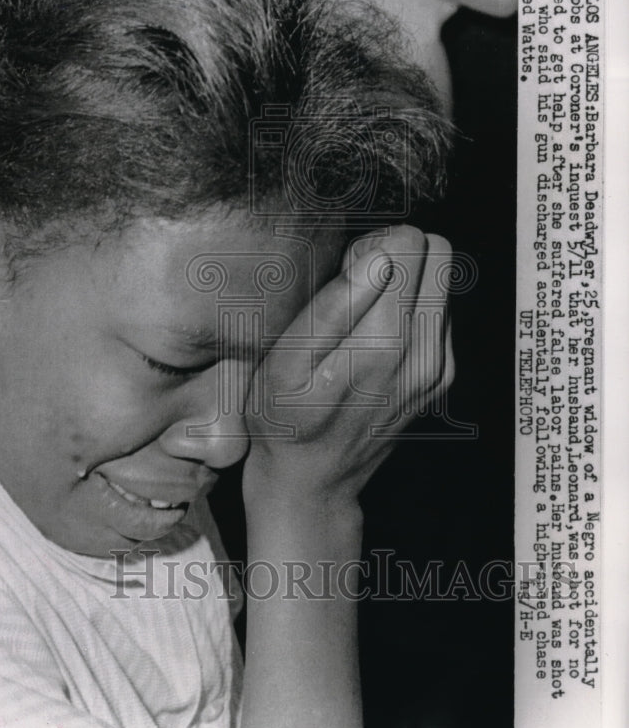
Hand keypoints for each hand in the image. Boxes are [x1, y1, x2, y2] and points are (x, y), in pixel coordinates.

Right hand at [243, 225, 453, 510]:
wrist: (311, 483)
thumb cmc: (283, 420)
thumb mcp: (284, 364)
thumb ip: (333, 307)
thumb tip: (378, 258)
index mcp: (384, 345)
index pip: (409, 245)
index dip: (370, 243)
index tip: (341, 269)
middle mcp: (423, 354)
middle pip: (439, 254)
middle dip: (396, 251)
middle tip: (354, 278)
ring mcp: (438, 366)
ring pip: (443, 279)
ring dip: (404, 278)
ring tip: (358, 310)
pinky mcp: (440, 375)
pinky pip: (439, 310)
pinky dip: (409, 306)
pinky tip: (371, 333)